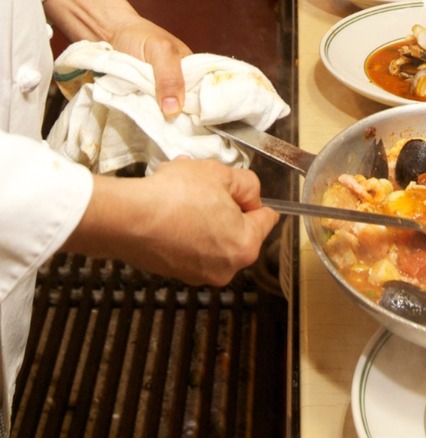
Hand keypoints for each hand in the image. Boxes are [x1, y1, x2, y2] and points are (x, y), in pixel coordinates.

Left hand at [44, 0, 192, 118]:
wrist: (109, 33)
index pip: (207, 98)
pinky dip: (149, 118)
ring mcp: (165, 96)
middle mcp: (182, 87)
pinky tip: (150, 124)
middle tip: (173, 127)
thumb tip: (173, 112)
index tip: (196, 125)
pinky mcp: (148, 102)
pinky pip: (153, 115)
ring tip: (161, 129)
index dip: (203, 112)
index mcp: (195, 74)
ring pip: (170, 116)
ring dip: (163, 121)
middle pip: (189, 111)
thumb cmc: (140, 36)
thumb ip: (170, 78)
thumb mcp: (161, 51)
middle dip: (180, 119)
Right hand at [64, 158, 279, 285]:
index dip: (253, 199)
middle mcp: (226, 268)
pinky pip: (189, 245)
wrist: (125, 217)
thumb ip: (248, 184)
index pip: (267, 219)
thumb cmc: (174, 196)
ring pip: (211, 236)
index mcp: (245, 246)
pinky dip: (183, 228)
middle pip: (237, 229)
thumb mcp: (221, 174)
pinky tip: (168, 209)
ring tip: (180, 193)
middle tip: (205, 187)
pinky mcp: (174, 272)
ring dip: (202, 215)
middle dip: (223, 206)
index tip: (241, 191)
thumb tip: (251, 195)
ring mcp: (198, 274)